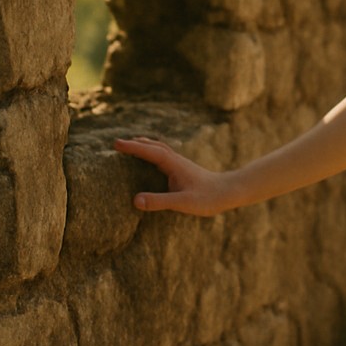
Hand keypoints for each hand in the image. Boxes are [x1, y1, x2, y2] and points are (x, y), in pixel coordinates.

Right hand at [112, 136, 238, 216]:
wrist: (230, 192)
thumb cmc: (208, 198)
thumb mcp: (182, 202)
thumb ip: (159, 201)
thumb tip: (135, 200)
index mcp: (173, 164)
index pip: (149, 152)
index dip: (132, 147)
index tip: (116, 144)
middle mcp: (176, 160)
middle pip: (153, 146)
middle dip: (135, 144)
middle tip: (117, 143)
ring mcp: (180, 164)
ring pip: (159, 149)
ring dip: (145, 146)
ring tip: (132, 145)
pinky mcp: (184, 169)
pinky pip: (164, 156)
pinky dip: (153, 152)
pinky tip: (153, 159)